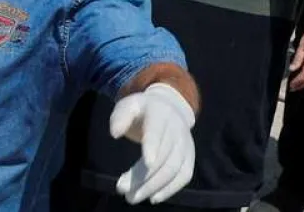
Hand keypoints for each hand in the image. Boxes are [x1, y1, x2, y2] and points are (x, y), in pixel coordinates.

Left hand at [111, 83, 196, 204]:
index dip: (153, 146)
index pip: (157, 130)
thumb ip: (120, 117)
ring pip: (174, 169)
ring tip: (133, 197)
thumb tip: (114, 133)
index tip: (146, 163)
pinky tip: (154, 198)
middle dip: (144, 175)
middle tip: (122, 189)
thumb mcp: (128, 106)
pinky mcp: (190, 157)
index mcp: (159, 113)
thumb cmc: (142, 110)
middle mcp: (177, 129)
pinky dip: (171, 189)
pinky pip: (184, 175)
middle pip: (164, 156)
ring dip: (154, 186)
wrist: (169, 107)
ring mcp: (186, 144)